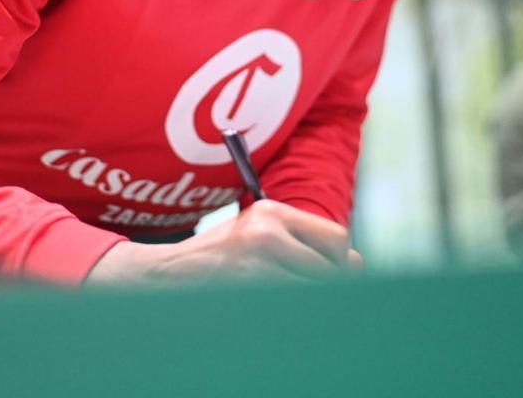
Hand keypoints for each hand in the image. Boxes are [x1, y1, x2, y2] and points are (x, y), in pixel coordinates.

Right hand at [86, 200, 360, 285]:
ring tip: (281, 293)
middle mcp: (267, 231)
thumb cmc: (218, 257)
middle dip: (327, 285)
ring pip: (311, 290)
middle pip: (330, 269)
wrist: (164, 274)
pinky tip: (267, 302)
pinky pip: (288, 303)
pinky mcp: (246, 287)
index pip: (336, 238)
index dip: (339, 261)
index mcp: (271, 212)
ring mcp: (256, 262)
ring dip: (305, 298)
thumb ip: (304, 244)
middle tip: (305, 289)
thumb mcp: (258, 235)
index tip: (330, 273)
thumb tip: (357, 263)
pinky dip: (287, 309)